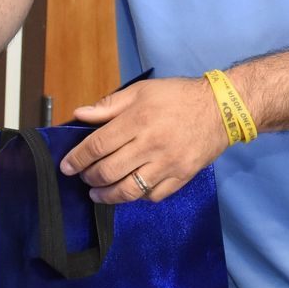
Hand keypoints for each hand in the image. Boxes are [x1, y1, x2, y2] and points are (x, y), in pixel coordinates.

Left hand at [61, 77, 228, 202]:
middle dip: (89, 178)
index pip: (97, 145)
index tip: (67, 167)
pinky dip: (136, 197)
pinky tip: (130, 190)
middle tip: (84, 177)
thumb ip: (110, 105)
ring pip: (128, 190)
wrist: (221, 109)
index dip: (78, 159)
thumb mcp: (142, 91)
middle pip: (108, 171)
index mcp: (138, 120)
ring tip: (98, 194)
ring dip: (106, 195)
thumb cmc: (178, 97)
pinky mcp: (181, 177)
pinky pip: (152, 195)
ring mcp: (167, 164)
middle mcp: (150, 145)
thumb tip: (80, 115)